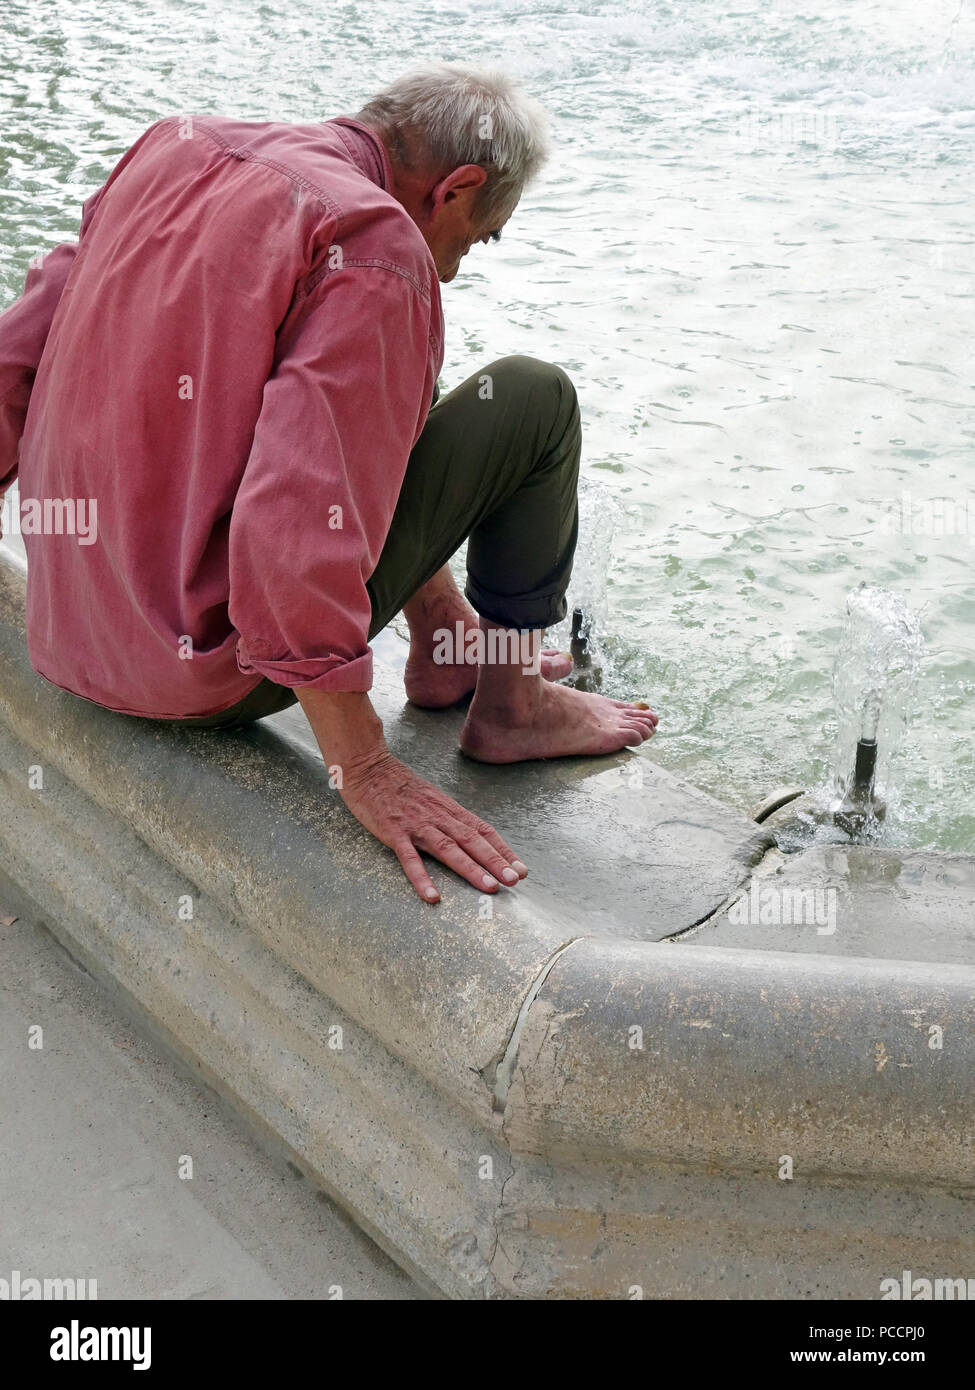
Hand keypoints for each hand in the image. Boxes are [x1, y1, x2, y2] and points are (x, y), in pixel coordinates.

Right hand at [340, 751, 527, 902]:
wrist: (368, 767)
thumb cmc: (399, 785)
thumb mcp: (431, 797)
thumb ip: (449, 817)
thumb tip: (470, 836)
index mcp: (448, 809)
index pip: (483, 830)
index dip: (503, 850)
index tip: (521, 869)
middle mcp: (438, 817)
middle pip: (472, 840)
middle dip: (496, 861)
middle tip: (514, 880)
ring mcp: (416, 825)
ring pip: (449, 849)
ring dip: (471, 868)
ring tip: (489, 887)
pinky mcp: (394, 832)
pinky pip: (410, 859)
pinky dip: (422, 878)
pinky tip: (433, 896)